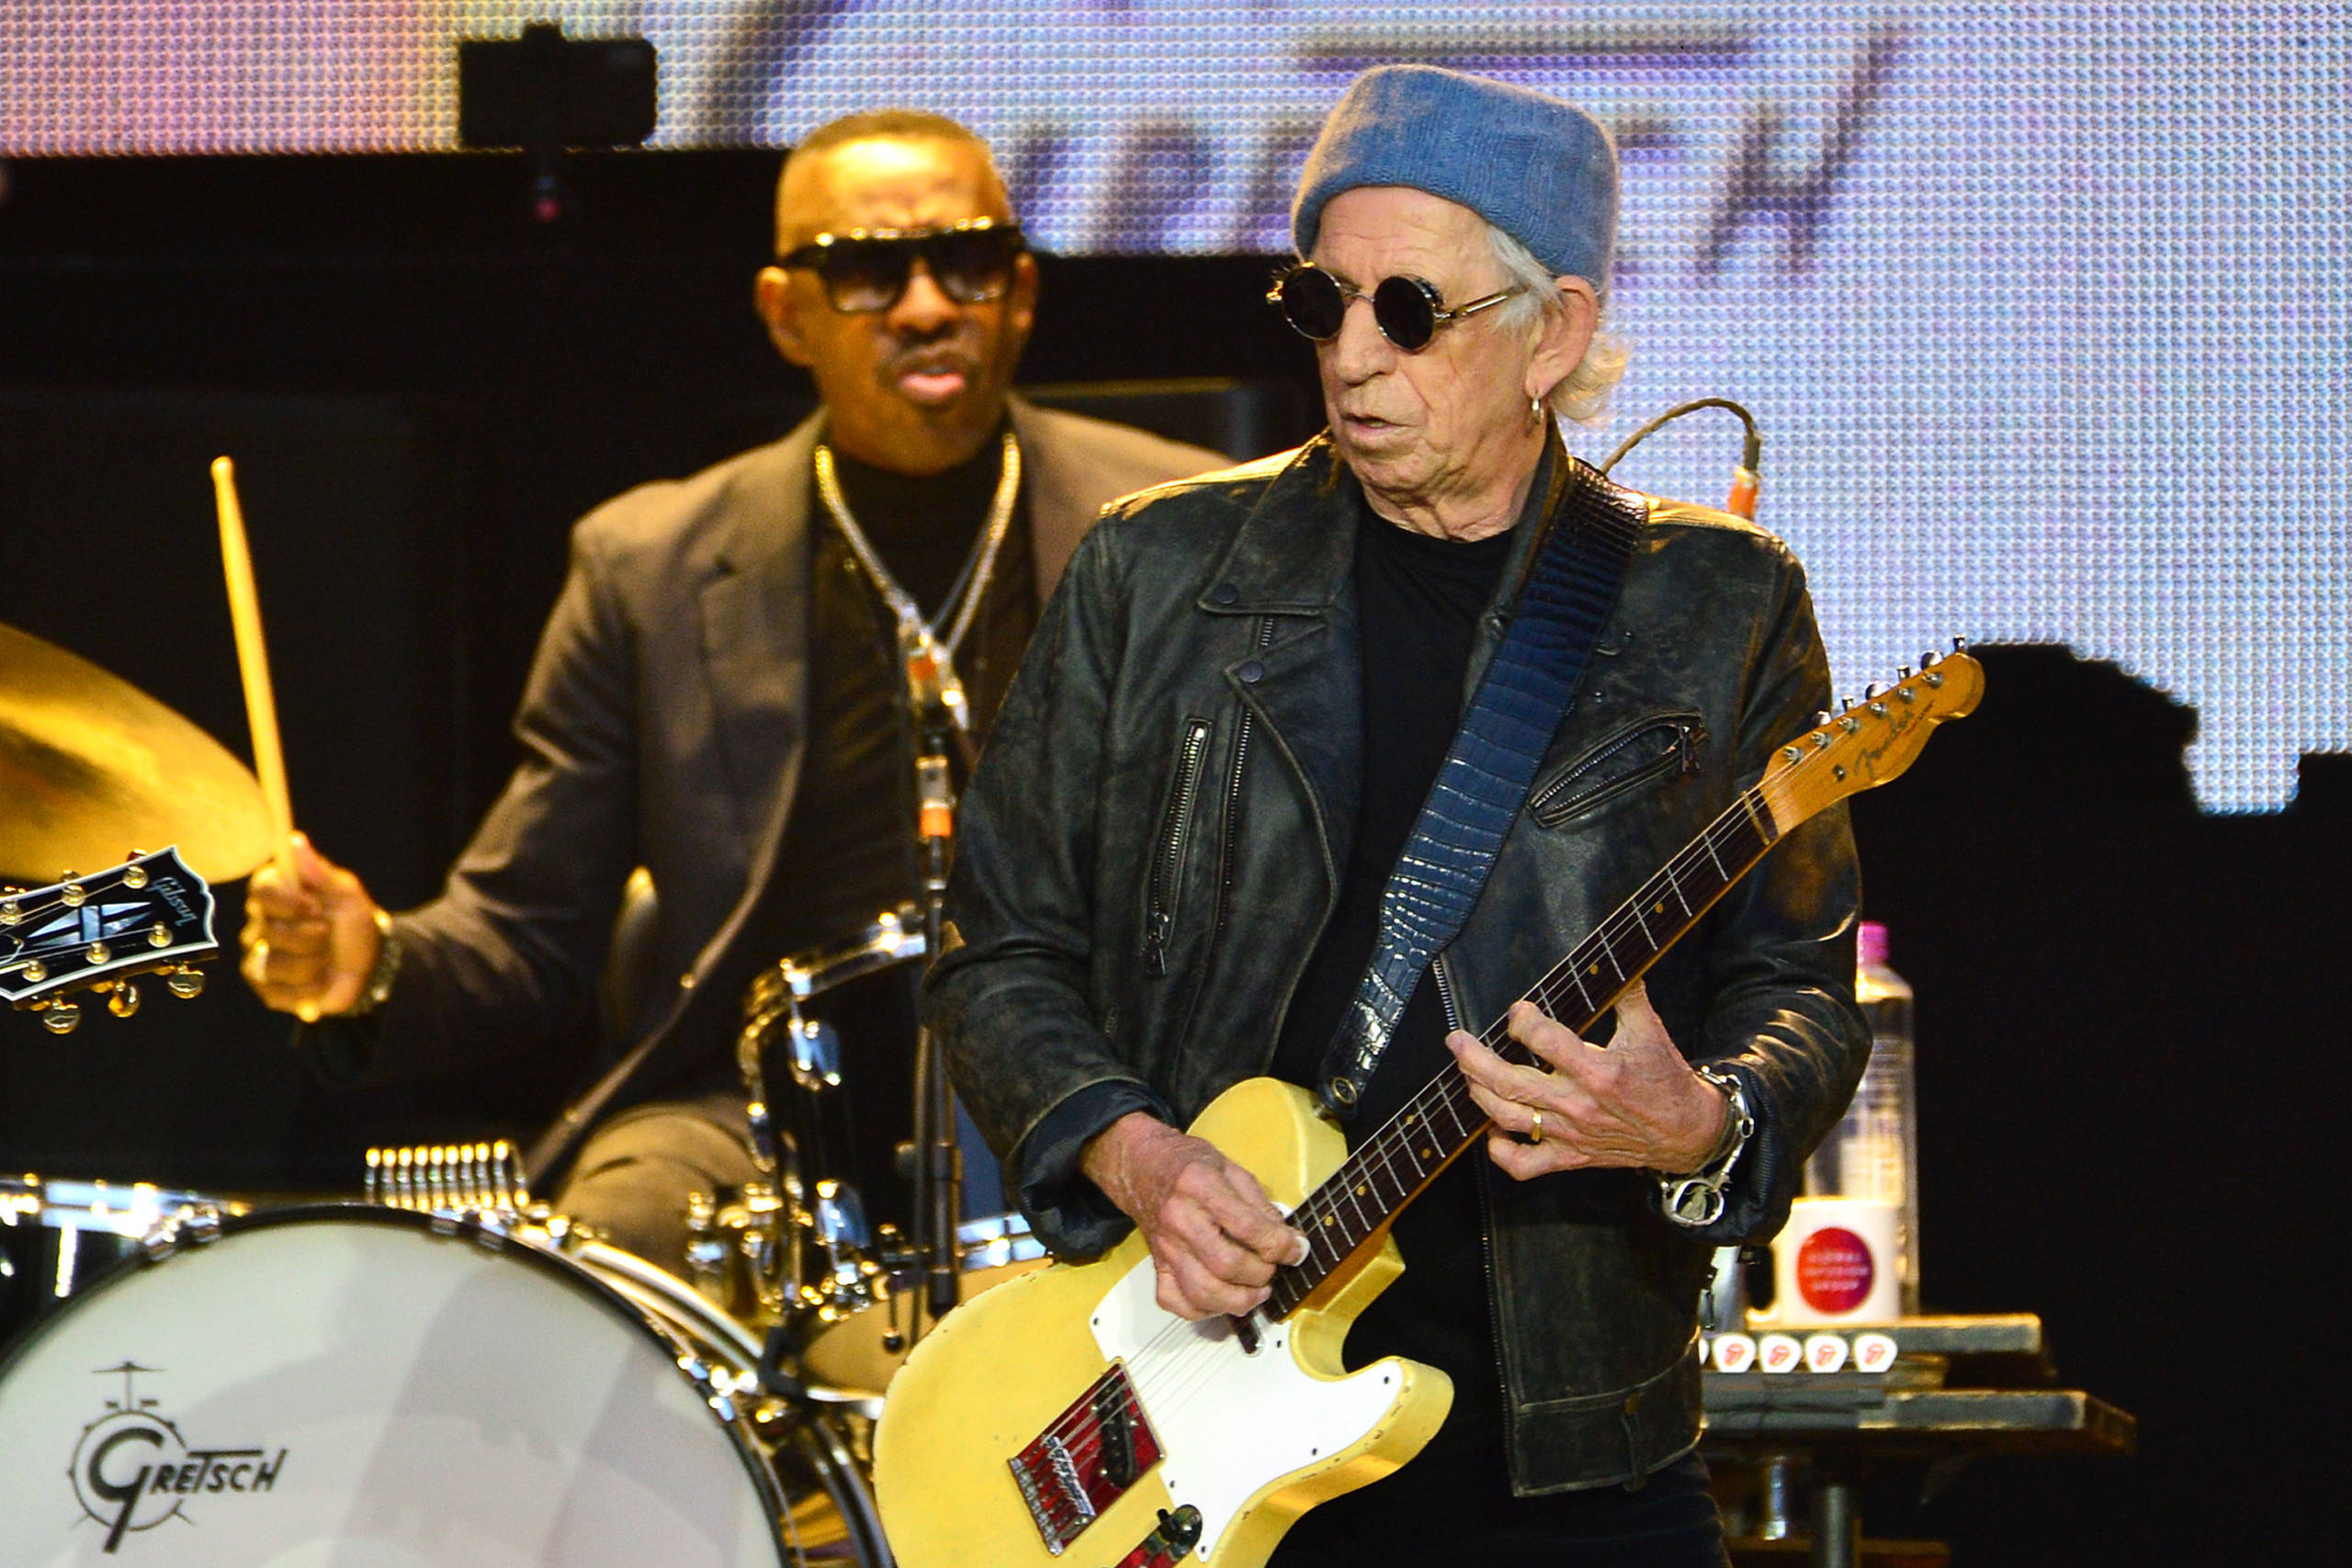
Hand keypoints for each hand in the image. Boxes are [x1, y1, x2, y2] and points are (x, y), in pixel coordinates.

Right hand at [239, 833, 382, 1021]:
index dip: (288, 902)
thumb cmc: (354, 924)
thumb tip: (294, 841)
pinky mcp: (267, 988)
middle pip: (270, 931)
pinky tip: (321, 981)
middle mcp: (260, 924)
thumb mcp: (347, 896)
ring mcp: (260, 957)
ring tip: (326, 960)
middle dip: (312, 937)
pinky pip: (278, 992)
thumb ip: (320, 872)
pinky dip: (309, 989)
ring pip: (274, 965)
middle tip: (328, 934)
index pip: (260, 890)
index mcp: (277, 895)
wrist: (370, 967)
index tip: (315, 907)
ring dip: (313, 965)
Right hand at [1080, 1111, 1308, 1320]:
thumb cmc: (1188, 1165)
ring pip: (1203, 1292)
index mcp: (1198, 1185)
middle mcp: (1178, 1218)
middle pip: (1226, 1265)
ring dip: (1239, 1300)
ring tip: (1257, 1291)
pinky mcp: (1157, 1265)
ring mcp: (1165, 1247)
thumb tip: (1287, 1241)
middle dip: (1261, 1274)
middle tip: (1273, 1268)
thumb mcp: (1230, 1169)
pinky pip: (1176, 1302)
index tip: (1297, 1250)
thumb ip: (1259, 1205)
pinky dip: (1204, 1310)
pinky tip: (1222, 1298)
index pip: (1246, 1226)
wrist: (1143, 1167)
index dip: (1279, 1245)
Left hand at [1447, 980, 1728, 1181]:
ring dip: (1478, 1094)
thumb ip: (1627, 993)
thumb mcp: (1650, 1030)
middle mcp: (1578, 1104)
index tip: (1519, 1010)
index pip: (1543, 1041)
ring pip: (1508, 1117)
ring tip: (1466, 1072)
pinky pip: (1524, 1164)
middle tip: (1456, 1040)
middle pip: (1510, 1083)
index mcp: (1598, 1071)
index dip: (1522, 1020)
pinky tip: (1490, 1130)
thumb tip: (1615, 956)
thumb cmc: (1665, 1079)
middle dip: (1474, 1059)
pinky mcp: (1570, 1157)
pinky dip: (1499, 1152)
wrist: (1686, 1132)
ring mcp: (1570, 1134)